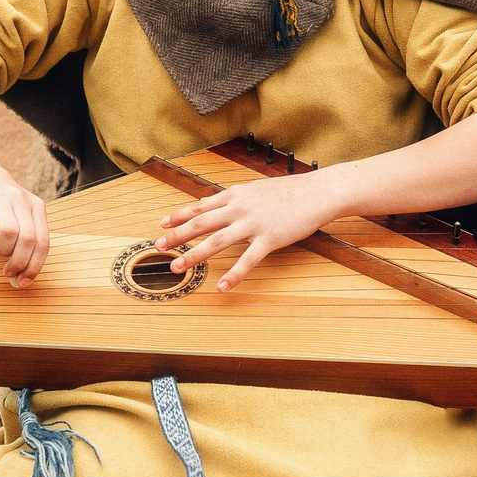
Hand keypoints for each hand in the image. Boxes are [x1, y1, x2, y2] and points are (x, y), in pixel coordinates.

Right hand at [0, 162, 49, 286]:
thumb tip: (24, 277)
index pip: (43, 242)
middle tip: (9, 272)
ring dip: (4, 252)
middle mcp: (20, 201)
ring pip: (10, 233)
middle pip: (29, 239)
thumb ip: (27, 241)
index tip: (24, 281)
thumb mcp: (22, 214)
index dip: (35, 266)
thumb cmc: (3, 203)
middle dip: (19, 262)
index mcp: (36, 207)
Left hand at [156, 171, 352, 290]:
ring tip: (178, 266)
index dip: (179, 215)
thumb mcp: (257, 189)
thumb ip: (236, 197)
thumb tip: (215, 202)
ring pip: (216, 241)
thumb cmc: (291, 192)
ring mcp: (253, 223)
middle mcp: (240, 207)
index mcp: (236, 195)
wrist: (318, 192)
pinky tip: (222, 287)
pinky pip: (247, 260)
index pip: (201, 205)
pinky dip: (234, 275)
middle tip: (158, 246)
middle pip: (201, 223)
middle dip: (177, 236)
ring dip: (194, 254)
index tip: (163, 223)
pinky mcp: (269, 238)